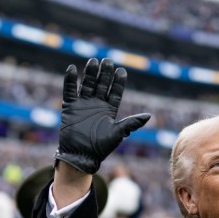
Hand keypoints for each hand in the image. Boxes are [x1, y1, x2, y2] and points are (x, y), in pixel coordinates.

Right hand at [54, 58, 150, 174]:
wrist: (81, 156)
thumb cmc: (101, 147)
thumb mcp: (118, 134)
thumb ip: (131, 123)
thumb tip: (148, 116)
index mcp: (109, 109)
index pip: (115, 91)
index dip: (118, 81)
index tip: (121, 71)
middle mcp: (97, 104)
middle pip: (102, 84)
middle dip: (105, 73)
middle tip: (107, 61)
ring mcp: (83, 104)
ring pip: (87, 84)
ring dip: (90, 73)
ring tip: (93, 62)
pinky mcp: (70, 107)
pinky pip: (69, 91)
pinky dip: (70, 80)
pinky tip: (72, 69)